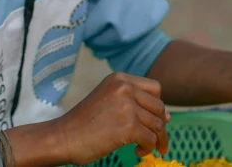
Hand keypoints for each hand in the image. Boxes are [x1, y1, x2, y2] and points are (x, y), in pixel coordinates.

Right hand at [54, 72, 169, 164]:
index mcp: (119, 79)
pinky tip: (138, 152)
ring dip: (157, 140)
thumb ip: (132, 101)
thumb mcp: (108, 99)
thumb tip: (167, 117)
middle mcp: (125, 88)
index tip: (159, 120)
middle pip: (158, 107)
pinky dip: (148, 149)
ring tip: (147, 149)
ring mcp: (127, 106)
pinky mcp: (128, 126)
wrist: (63, 136)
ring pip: (158, 124)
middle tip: (158, 141)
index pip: (154, 88)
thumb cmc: (84, 123)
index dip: (158, 105)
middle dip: (161, 126)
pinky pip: (150, 139)